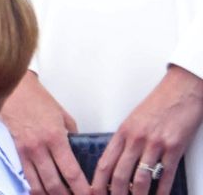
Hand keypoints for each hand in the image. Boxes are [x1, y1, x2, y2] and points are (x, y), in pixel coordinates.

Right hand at [0, 71, 89, 194]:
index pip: (71, 172)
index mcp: (56, 138)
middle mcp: (40, 148)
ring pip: (39, 185)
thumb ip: (71, 135)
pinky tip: (43, 194)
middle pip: (55, 184)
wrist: (14, 90)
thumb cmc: (38, 99)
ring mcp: (26, 152)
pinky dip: (36, 189)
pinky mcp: (17, 152)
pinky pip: (27, 177)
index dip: (82, 189)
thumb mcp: (62, 115)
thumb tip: (77, 150)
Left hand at [90, 65, 202, 194]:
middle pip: (120, 174)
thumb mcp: (133, 120)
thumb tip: (118, 163)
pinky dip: (162, 191)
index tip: (94, 193)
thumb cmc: (158, 104)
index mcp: (123, 132)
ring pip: (141, 178)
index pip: (105, 163)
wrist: (181, 91)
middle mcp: (136, 139)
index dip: (98, 182)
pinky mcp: (175, 148)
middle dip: (115, 194)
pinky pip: (166, 175)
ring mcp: (156, 144)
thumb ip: (125, 141)